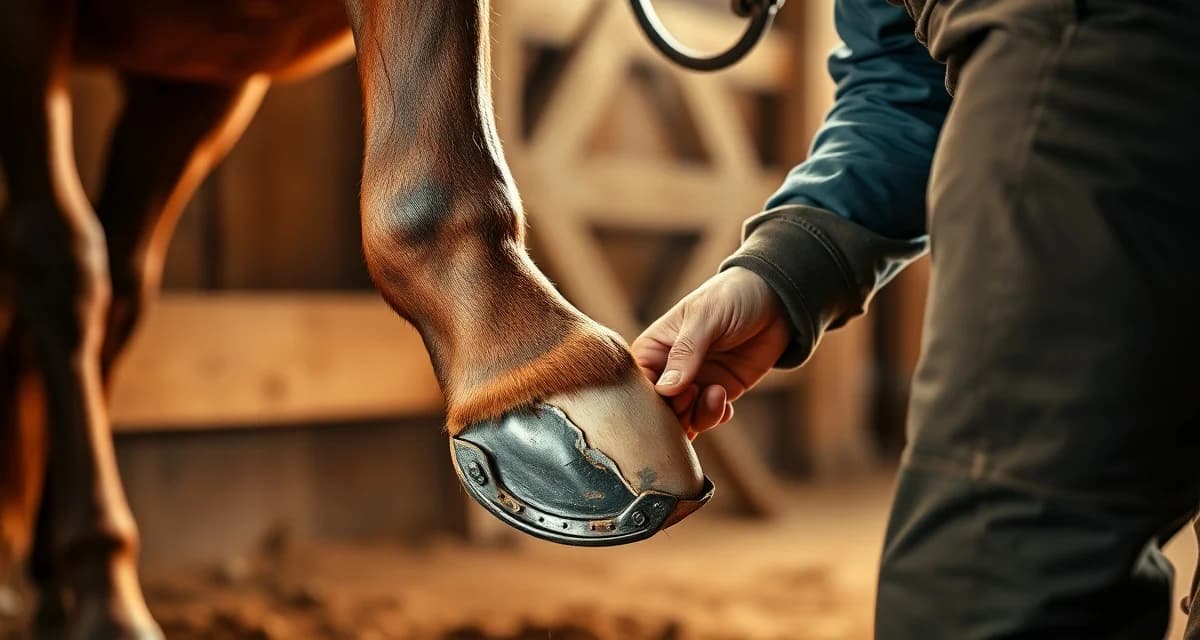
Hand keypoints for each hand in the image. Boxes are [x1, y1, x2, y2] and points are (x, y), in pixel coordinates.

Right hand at [631, 266, 790, 438]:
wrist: (777, 299)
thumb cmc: (733, 297)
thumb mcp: (706, 317)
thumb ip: (686, 351)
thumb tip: (666, 388)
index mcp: (655, 347)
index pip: (639, 383)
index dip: (652, 397)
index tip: (674, 393)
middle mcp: (670, 369)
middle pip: (659, 408)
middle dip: (676, 412)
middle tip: (696, 395)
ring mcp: (695, 382)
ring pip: (684, 419)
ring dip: (700, 416)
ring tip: (719, 395)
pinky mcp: (720, 391)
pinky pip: (709, 417)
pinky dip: (716, 417)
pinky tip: (727, 402)